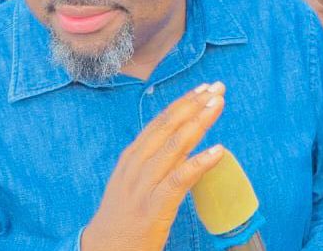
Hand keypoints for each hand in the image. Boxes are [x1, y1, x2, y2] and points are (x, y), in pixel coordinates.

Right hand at [80, 83, 226, 250]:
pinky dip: (199, 162)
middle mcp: (136, 165)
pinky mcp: (154, 206)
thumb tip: (182, 137)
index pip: (160, 122)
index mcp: (132, 156)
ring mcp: (144, 185)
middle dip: (194, 105)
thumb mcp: (133, 180)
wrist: (104, 249)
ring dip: (199, 123)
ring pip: (175, 147)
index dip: (183, 103)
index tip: (203, 88)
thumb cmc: (124, 215)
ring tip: (218, 105)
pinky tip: (218, 150)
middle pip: (168, 127)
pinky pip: (180, 180)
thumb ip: (153, 159)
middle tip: (218, 88)